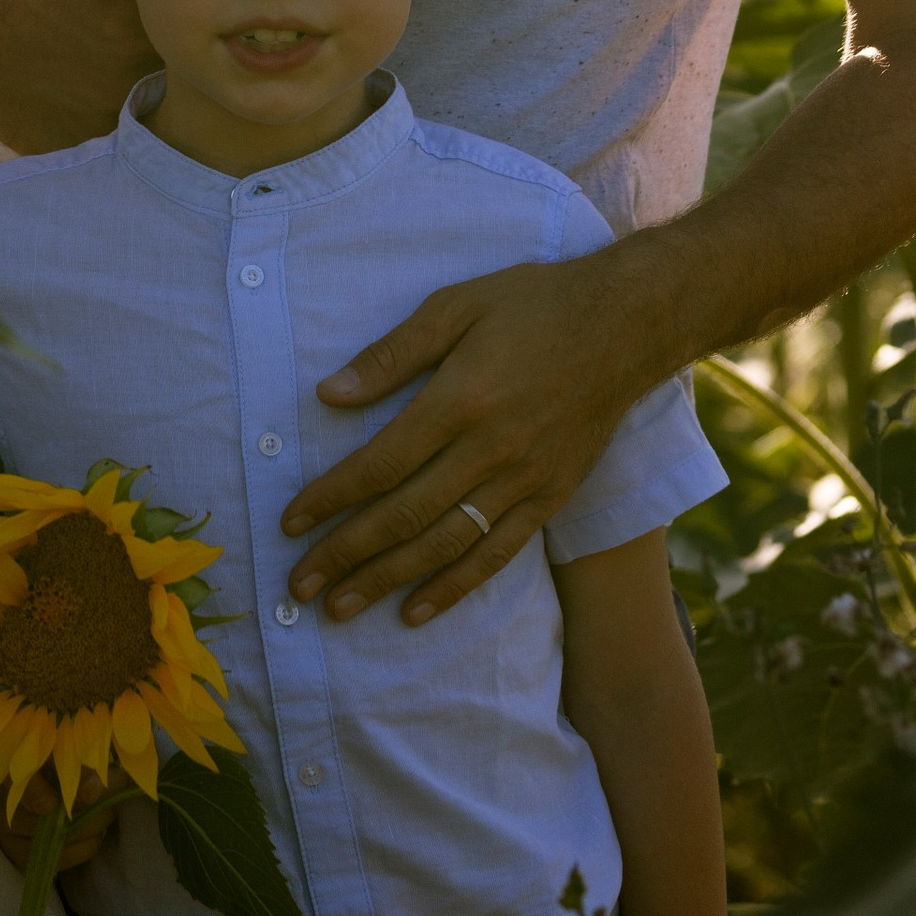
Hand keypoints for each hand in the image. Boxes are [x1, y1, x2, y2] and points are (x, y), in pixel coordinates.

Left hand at [282, 244, 674, 625]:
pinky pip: (497, 554)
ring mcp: (524, 481)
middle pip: (405, 515)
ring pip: (445, 544)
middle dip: (346, 554)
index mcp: (460, 399)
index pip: (380, 464)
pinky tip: (416, 611)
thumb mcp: (455, 305)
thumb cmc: (531, 304)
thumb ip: (391, 354)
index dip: (330, 497)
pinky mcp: (551, 499)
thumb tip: (328, 394)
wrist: (625, 325)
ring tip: (341, 610)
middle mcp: (490, 450)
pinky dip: (455, 588)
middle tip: (300, 585)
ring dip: (388, 580)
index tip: (290, 523)